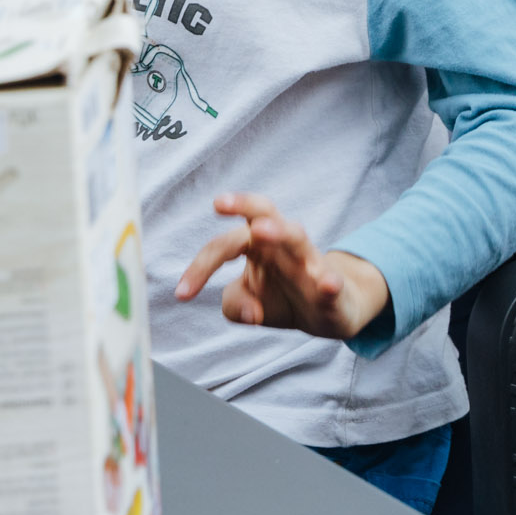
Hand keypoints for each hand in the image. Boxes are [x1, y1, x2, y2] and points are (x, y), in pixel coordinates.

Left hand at [175, 193, 391, 340]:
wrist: (330, 311)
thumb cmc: (282, 298)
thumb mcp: (245, 303)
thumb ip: (234, 304)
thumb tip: (252, 312)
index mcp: (257, 246)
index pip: (224, 244)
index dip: (200, 266)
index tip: (182, 295)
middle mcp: (283, 245)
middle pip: (265, 213)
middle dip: (244, 205)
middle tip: (219, 202)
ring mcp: (311, 263)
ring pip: (297, 238)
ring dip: (279, 232)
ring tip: (261, 231)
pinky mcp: (333, 288)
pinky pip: (332, 281)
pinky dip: (330, 282)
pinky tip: (328, 284)